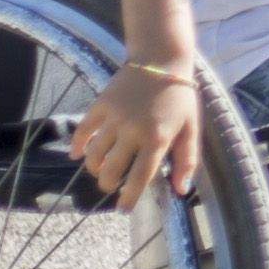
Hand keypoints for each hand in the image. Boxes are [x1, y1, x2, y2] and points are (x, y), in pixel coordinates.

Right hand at [72, 58, 203, 207]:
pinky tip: (77, 155)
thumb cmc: (180, 96)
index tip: (123, 209)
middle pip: (112, 169)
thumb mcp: (191, 127)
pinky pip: (83, 130)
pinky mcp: (101, 104)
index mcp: (157, 138)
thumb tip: (182, 189)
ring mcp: (114, 117)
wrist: (161, 58)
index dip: (130, 197)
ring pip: (95, 154)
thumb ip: (187, 160)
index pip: (140, 177)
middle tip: (111, 185)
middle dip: (109, 184)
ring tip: (100, 171)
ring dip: (95, 168)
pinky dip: (78, 146)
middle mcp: (132, 131)